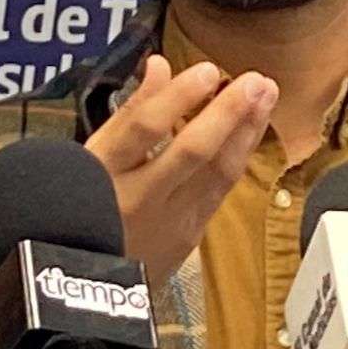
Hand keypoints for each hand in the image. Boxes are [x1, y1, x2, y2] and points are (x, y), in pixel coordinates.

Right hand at [84, 55, 277, 278]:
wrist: (81, 284)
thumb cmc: (82, 205)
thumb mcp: (90, 156)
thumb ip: (128, 111)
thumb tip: (160, 64)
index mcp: (103, 171)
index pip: (143, 128)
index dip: (177, 97)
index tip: (206, 70)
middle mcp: (137, 197)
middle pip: (190, 152)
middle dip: (228, 113)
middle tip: (256, 81)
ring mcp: (167, 221)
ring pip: (216, 173)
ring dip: (246, 131)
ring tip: (266, 95)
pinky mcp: (188, 236)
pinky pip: (220, 191)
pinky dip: (239, 156)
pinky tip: (252, 131)